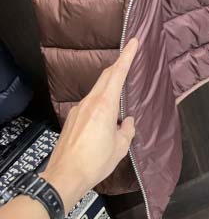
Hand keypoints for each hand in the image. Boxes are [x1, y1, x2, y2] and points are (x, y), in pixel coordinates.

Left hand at [39, 38, 138, 212]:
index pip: (118, 73)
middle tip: (129, 58)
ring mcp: (78, 110)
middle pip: (106, 76)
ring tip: (119, 99)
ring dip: (109, 88)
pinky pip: (89, 105)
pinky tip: (103, 121)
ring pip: (97, 90)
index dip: (127, 55)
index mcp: (105, 105)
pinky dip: (99, 105)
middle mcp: (90, 102)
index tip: (133, 42)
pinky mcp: (71, 119)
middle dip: (118, 65)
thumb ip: (127, 130)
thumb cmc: (94, 162)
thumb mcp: (120, 147)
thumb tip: (127, 122)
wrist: (64, 177)